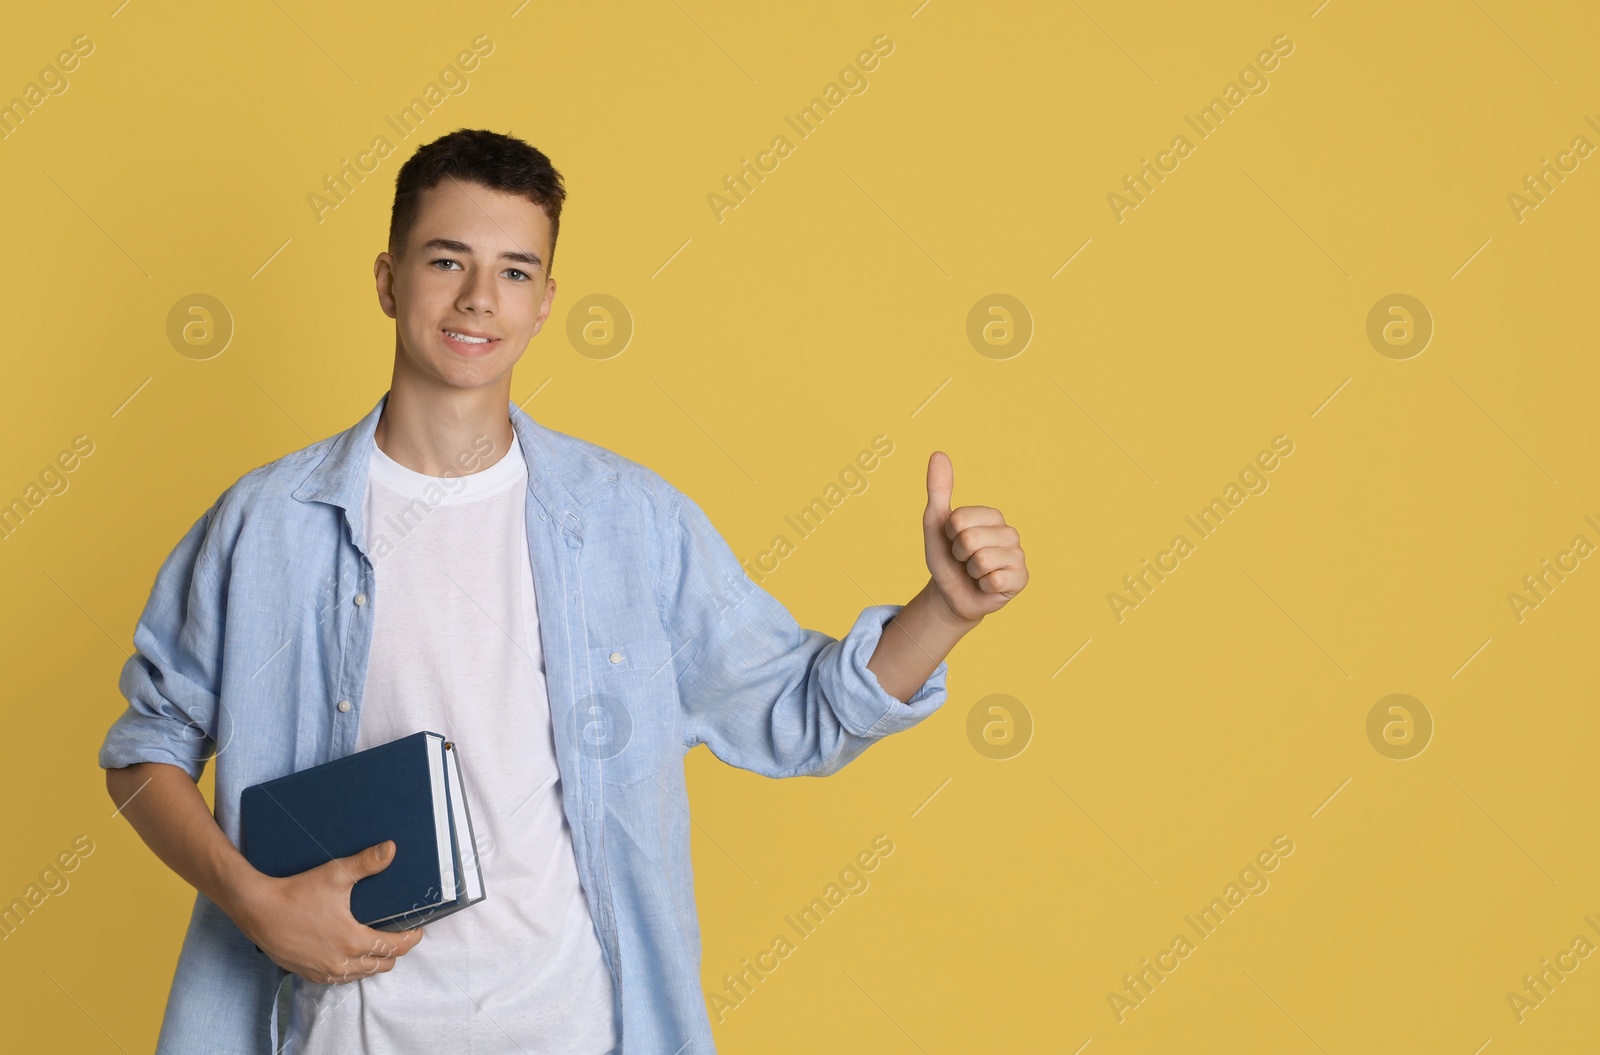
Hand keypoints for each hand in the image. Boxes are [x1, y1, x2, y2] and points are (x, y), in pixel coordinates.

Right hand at [231, 840, 424, 984]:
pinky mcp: (309, 974)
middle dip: (394, 950)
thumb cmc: (297, 892)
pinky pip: (340, 979)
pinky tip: (348, 951)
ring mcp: (324, 972)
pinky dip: (351, 968)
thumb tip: (390, 849)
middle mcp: (341, 963)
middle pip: (383, 965)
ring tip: (374, 940)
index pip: (395, 947)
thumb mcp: (335, 874)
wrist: (258, 910)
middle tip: (396, 931)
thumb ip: (366, 863)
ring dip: (373, 961)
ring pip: (362, 974)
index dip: (411, 939)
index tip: (418, 929)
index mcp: (353, 941)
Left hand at [923, 451, 1027, 624]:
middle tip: (963, 560)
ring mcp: (1018, 556)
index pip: (959, 520)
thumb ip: (939, 489)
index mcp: (992, 515)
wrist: (950, 594)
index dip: (949, 535)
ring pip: (982, 560)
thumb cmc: (946, 558)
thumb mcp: (936, 523)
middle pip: (970, 540)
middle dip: (959, 554)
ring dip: (970, 572)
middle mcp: (1010, 532)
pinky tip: (986, 585)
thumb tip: (938, 454)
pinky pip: (995, 580)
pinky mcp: (1020, 579)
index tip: (954, 541)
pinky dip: (983, 586)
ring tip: (974, 572)